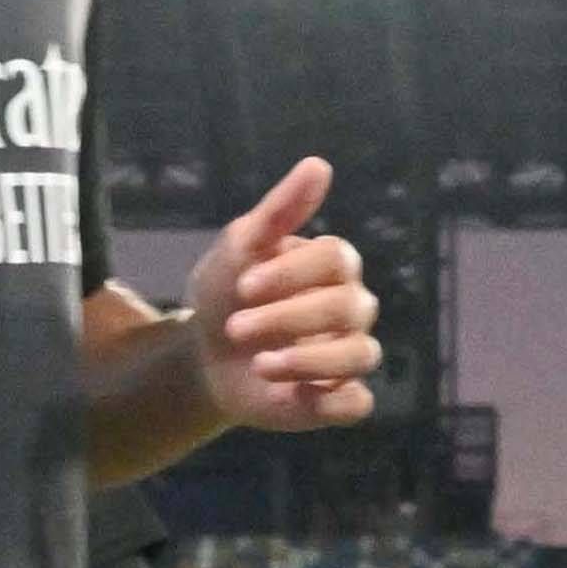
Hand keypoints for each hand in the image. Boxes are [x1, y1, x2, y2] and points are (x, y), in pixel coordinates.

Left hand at [186, 160, 382, 436]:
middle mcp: (351, 307)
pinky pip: (358, 402)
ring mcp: (348, 354)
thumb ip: (280, 211)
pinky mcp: (337, 398)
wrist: (204, 356)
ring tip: (261, 365)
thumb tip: (319, 165)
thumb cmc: (228, 293)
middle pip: (348, 307)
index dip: (291, 273)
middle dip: (288, 318)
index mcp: (333, 265)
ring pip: (361, 355)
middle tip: (236, 327)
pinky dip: (332, 400)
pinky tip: (293, 394)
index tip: (244, 285)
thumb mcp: (240, 248)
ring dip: (309, 362)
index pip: (336, 259)